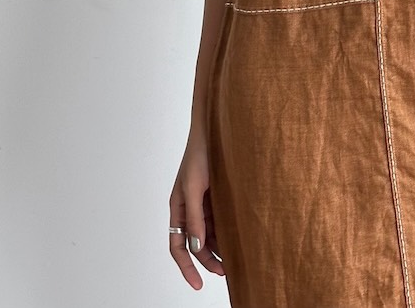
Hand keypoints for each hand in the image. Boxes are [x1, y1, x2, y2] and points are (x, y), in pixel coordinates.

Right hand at [169, 129, 225, 289]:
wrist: (216, 130)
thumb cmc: (200, 155)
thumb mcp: (195, 187)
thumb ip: (195, 217)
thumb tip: (197, 246)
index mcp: (178, 207)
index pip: (177, 246)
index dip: (186, 267)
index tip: (198, 284)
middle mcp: (189, 208)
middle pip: (195, 244)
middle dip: (207, 261)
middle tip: (225, 272)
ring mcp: (204, 204)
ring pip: (208, 234)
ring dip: (218, 248)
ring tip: (234, 259)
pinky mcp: (217, 197)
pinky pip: (219, 222)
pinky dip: (225, 233)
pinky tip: (237, 238)